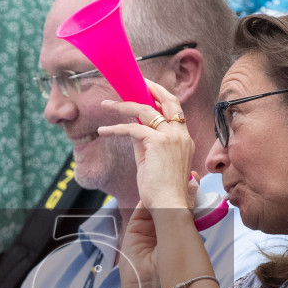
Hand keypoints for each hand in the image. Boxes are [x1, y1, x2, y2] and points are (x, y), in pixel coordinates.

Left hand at [97, 78, 197, 214]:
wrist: (169, 206)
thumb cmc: (161, 191)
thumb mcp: (151, 162)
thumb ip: (144, 144)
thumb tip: (132, 128)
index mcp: (184, 139)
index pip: (175, 110)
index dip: (161, 98)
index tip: (148, 91)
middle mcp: (181, 134)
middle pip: (169, 100)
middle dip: (152, 87)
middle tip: (136, 81)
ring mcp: (171, 137)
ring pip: (146, 110)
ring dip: (123, 105)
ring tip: (107, 104)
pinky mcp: (158, 142)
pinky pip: (133, 128)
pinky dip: (116, 127)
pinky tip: (103, 130)